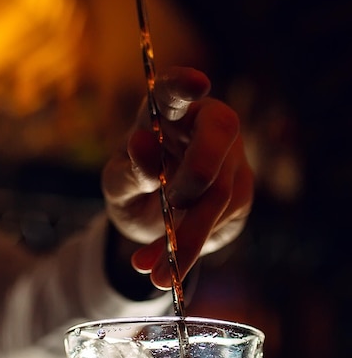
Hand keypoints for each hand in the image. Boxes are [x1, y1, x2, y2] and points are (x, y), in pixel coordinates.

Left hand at [102, 66, 252, 289]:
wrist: (152, 220)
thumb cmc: (133, 187)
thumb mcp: (118, 184)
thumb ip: (129, 169)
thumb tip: (142, 143)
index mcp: (166, 114)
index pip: (174, 91)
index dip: (184, 84)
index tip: (196, 84)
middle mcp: (204, 126)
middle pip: (219, 133)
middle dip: (197, 172)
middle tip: (171, 204)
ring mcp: (228, 157)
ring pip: (220, 191)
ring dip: (188, 237)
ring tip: (154, 273)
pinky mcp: (240, 192)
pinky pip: (222, 221)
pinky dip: (192, 249)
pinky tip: (165, 267)